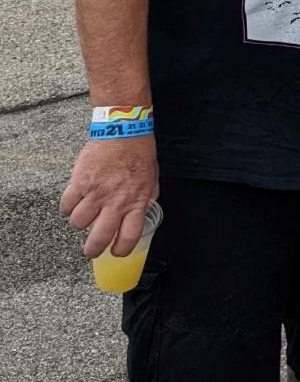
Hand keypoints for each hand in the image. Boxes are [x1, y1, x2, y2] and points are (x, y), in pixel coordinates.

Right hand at [60, 137, 159, 257]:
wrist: (123, 130)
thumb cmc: (139, 154)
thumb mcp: (152, 181)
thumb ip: (145, 200)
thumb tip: (141, 214)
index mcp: (136, 202)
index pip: (128, 237)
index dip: (120, 250)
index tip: (115, 252)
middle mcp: (115, 201)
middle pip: (99, 238)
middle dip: (93, 250)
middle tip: (90, 250)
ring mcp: (96, 192)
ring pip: (78, 223)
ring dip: (79, 224)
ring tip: (83, 217)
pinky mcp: (79, 182)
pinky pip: (66, 205)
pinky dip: (66, 208)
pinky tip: (72, 203)